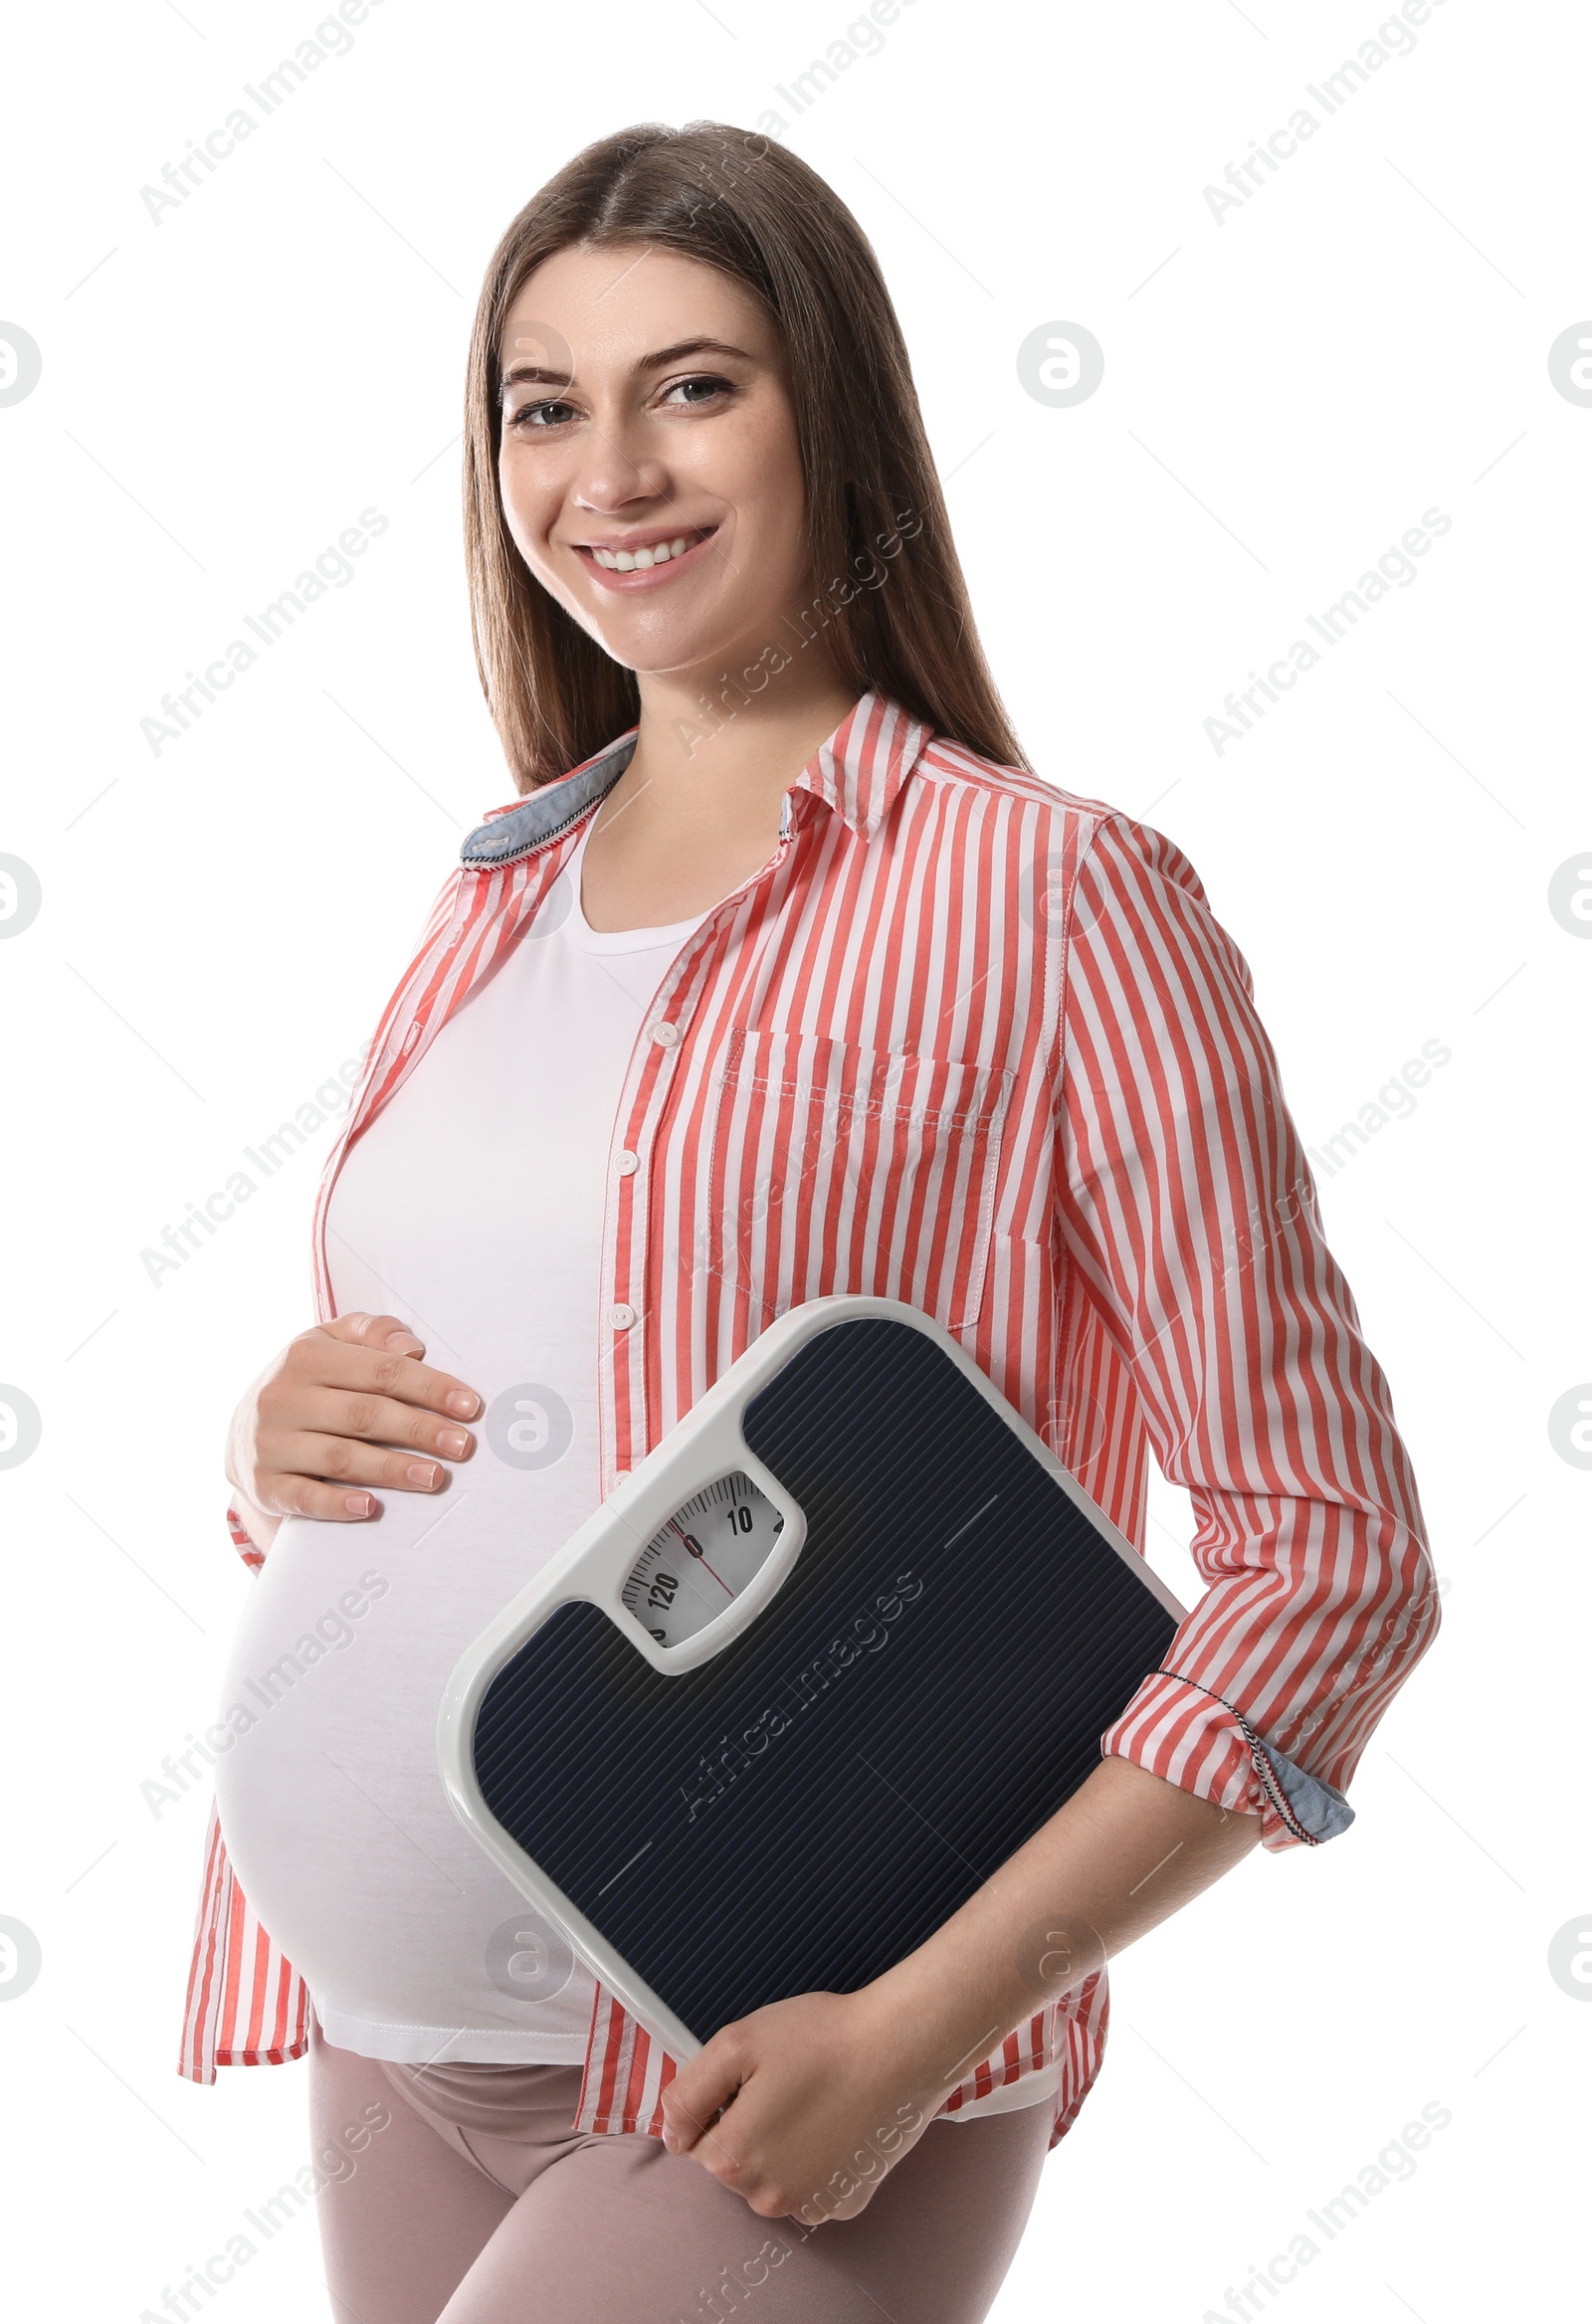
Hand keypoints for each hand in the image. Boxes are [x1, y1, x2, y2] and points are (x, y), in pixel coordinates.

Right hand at [224, 1310, 481, 1548]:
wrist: (240, 1434)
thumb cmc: (306, 1384)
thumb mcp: (329, 1344)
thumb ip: (371, 1332)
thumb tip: (413, 1347)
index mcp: (306, 1356)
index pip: (380, 1369)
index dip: (428, 1387)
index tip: (469, 1406)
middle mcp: (284, 1398)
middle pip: (364, 1413)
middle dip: (419, 1430)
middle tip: (462, 1446)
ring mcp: (271, 1443)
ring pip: (340, 1457)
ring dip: (392, 1469)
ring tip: (434, 1477)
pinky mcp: (265, 1484)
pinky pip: (304, 1497)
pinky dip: (337, 1504)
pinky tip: (371, 1508)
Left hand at [657, 1988, 946, 2227]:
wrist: (897, 2046)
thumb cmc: (819, 2039)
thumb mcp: (735, 2044)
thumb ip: (687, 2093)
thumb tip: (674, 2135)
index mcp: (733, 2159)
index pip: (697, 2139)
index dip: (721, 2102)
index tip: (755, 2077)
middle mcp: (767, 2198)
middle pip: (733, 2161)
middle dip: (748, 2124)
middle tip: (785, 2082)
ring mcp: (809, 2205)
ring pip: (769, 2175)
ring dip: (779, 2144)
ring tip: (812, 2098)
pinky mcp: (843, 2202)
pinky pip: (809, 2184)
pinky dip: (814, 2159)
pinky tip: (833, 2121)